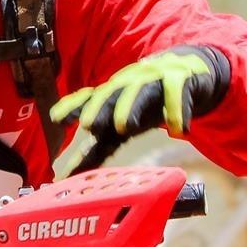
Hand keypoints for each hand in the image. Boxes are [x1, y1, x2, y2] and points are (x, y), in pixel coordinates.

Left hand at [51, 46, 232, 171]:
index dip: (72, 107)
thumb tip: (68, 176)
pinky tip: (179, 130)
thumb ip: (97, 148)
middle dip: (98, 108)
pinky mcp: (180, 80)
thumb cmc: (148, 102)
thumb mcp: (122, 125)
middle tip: (89, 125)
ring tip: (125, 126)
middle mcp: (128, 83)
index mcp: (113, 94)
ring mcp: (154, 79)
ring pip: (139, 90)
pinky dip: (178, 111)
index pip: (87, 99)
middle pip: (110, 94)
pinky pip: (177, 93)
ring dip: (130, 106)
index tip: (57, 119)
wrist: (189, 70)